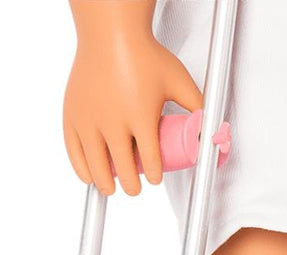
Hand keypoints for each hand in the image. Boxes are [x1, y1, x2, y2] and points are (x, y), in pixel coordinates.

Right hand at [63, 24, 201, 195]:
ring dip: (105, 181)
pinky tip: (89, 177)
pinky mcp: (72, 113)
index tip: (154, 178)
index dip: (153, 175)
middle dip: (130, 184)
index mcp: (140, 116)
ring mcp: (89, 118)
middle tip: (135, 188)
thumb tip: (214, 130)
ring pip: (96, 163)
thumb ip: (199, 107)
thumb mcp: (179, 82)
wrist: (110, 33)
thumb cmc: (145, 56)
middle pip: (122, 167)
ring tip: (112, 189)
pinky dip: (80, 167)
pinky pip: (73, 149)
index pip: (150, 159)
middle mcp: (113, 120)